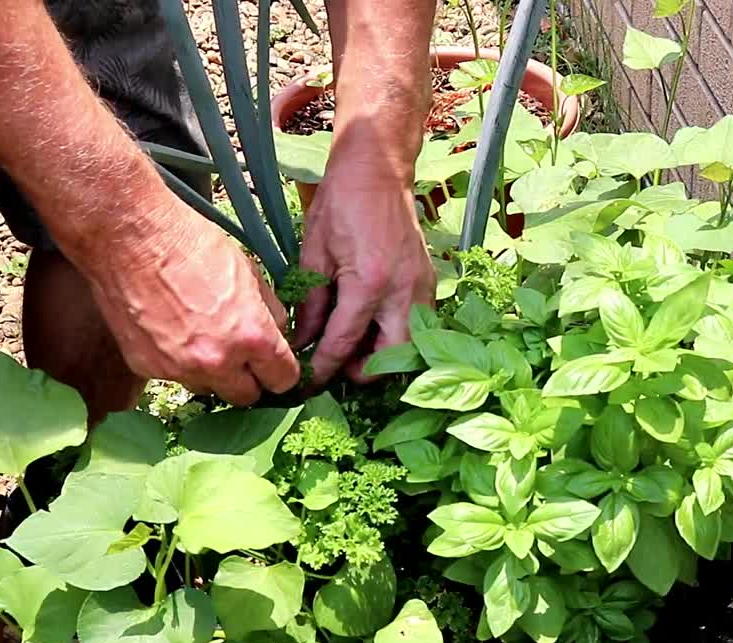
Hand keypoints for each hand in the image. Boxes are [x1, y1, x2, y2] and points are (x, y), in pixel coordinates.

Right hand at [83, 203, 300, 404]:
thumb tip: (278, 335)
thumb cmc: (192, 244)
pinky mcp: (146, 368)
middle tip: (241, 355)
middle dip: (248, 378)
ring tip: (200, 336)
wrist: (129, 236)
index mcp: (252, 337)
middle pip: (246, 396)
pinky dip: (178, 361)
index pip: (282, 380)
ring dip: (212, 372)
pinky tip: (170, 329)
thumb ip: (269, 313)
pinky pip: (174, 376)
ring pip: (208, 388)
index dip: (282, 371)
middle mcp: (217, 362)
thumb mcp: (249, 272)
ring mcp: (179, 369)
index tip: (275, 364)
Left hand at [295, 171, 434, 385]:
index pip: (343, 344)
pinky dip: (396, 334)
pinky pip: (417, 325)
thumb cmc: (342, 203)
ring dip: (382, 355)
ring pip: (409, 346)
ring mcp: (422, 289)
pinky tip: (373, 322)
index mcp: (368, 283)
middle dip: (362, 370)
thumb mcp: (314, 253)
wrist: (379, 170)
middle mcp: (403, 292)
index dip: (323, 369)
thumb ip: (310, 303)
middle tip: (338, 360)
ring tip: (354, 341)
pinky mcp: (430, 284)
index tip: (307, 382)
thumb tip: (302, 341)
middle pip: (390, 360)